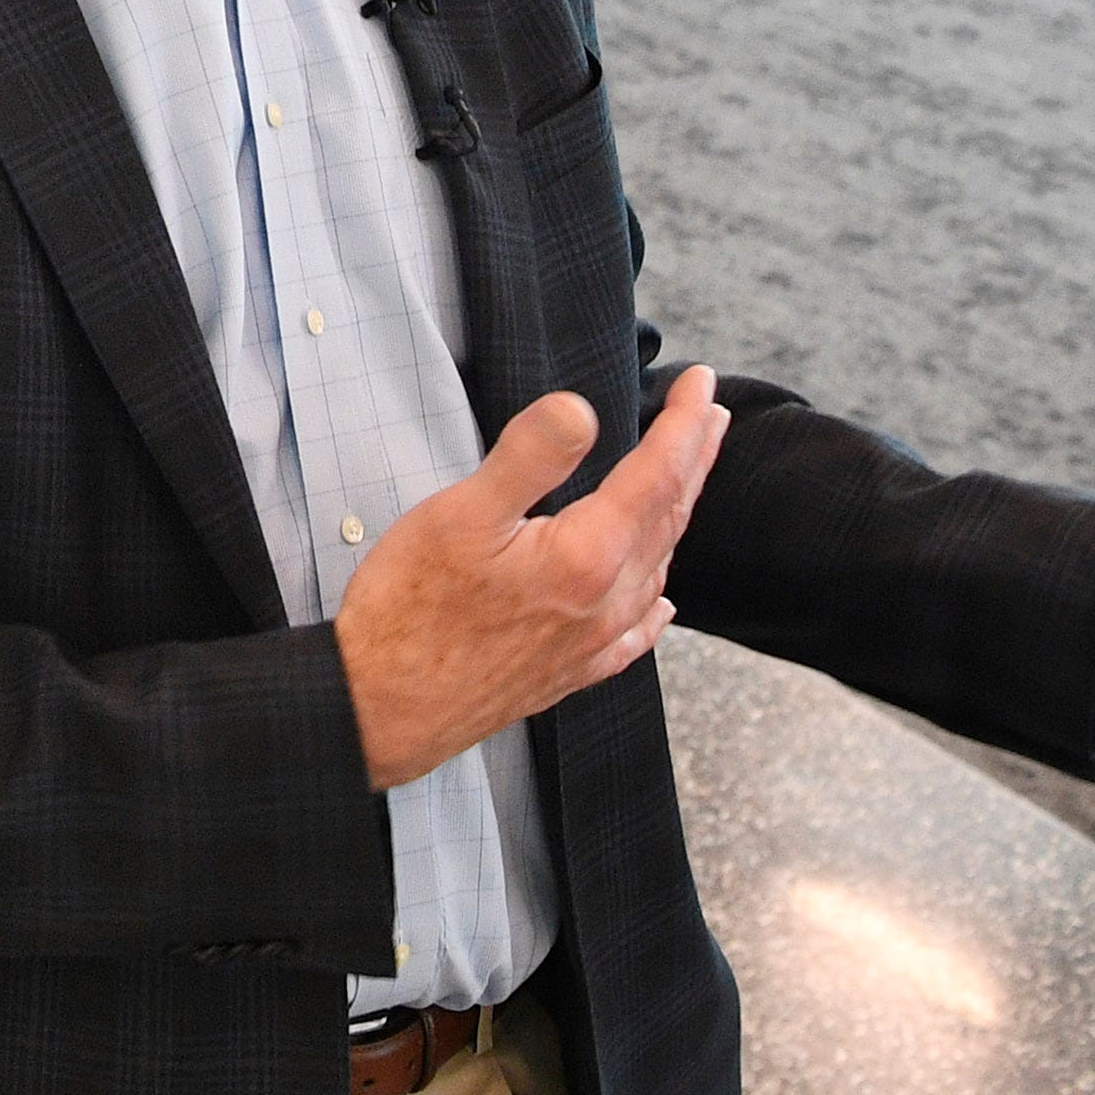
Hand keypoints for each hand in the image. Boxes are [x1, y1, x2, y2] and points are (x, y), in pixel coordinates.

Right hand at [339, 368, 725, 790]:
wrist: (381, 710)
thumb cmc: (410, 613)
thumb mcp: (459, 514)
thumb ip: (529, 458)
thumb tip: (582, 411)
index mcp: (585, 557)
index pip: (657, 475)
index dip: (684, 425)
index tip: (702, 384)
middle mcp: (603, 603)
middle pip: (669, 518)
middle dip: (695, 459)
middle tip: (712, 414)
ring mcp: (590, 643)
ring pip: (656, 567)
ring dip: (677, 515)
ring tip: (686, 480)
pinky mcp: (567, 672)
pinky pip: (634, 632)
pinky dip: (655, 602)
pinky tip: (661, 603)